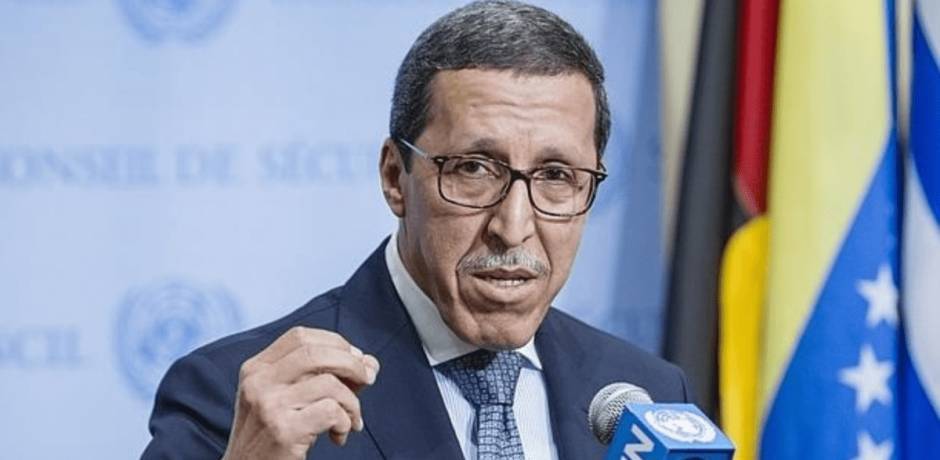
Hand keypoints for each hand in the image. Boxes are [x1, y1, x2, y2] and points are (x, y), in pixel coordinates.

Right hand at [221, 327, 379, 459]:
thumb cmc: (271, 438)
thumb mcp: (286, 400)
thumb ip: (322, 377)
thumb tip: (369, 362)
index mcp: (256, 369)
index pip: (300, 336)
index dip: (334, 342)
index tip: (355, 357)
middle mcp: (259, 382)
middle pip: (316, 353)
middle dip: (352, 363)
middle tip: (367, 380)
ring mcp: (269, 405)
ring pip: (330, 383)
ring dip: (352, 403)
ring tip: (351, 421)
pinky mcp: (283, 430)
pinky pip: (331, 411)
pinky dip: (345, 422)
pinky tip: (338, 436)